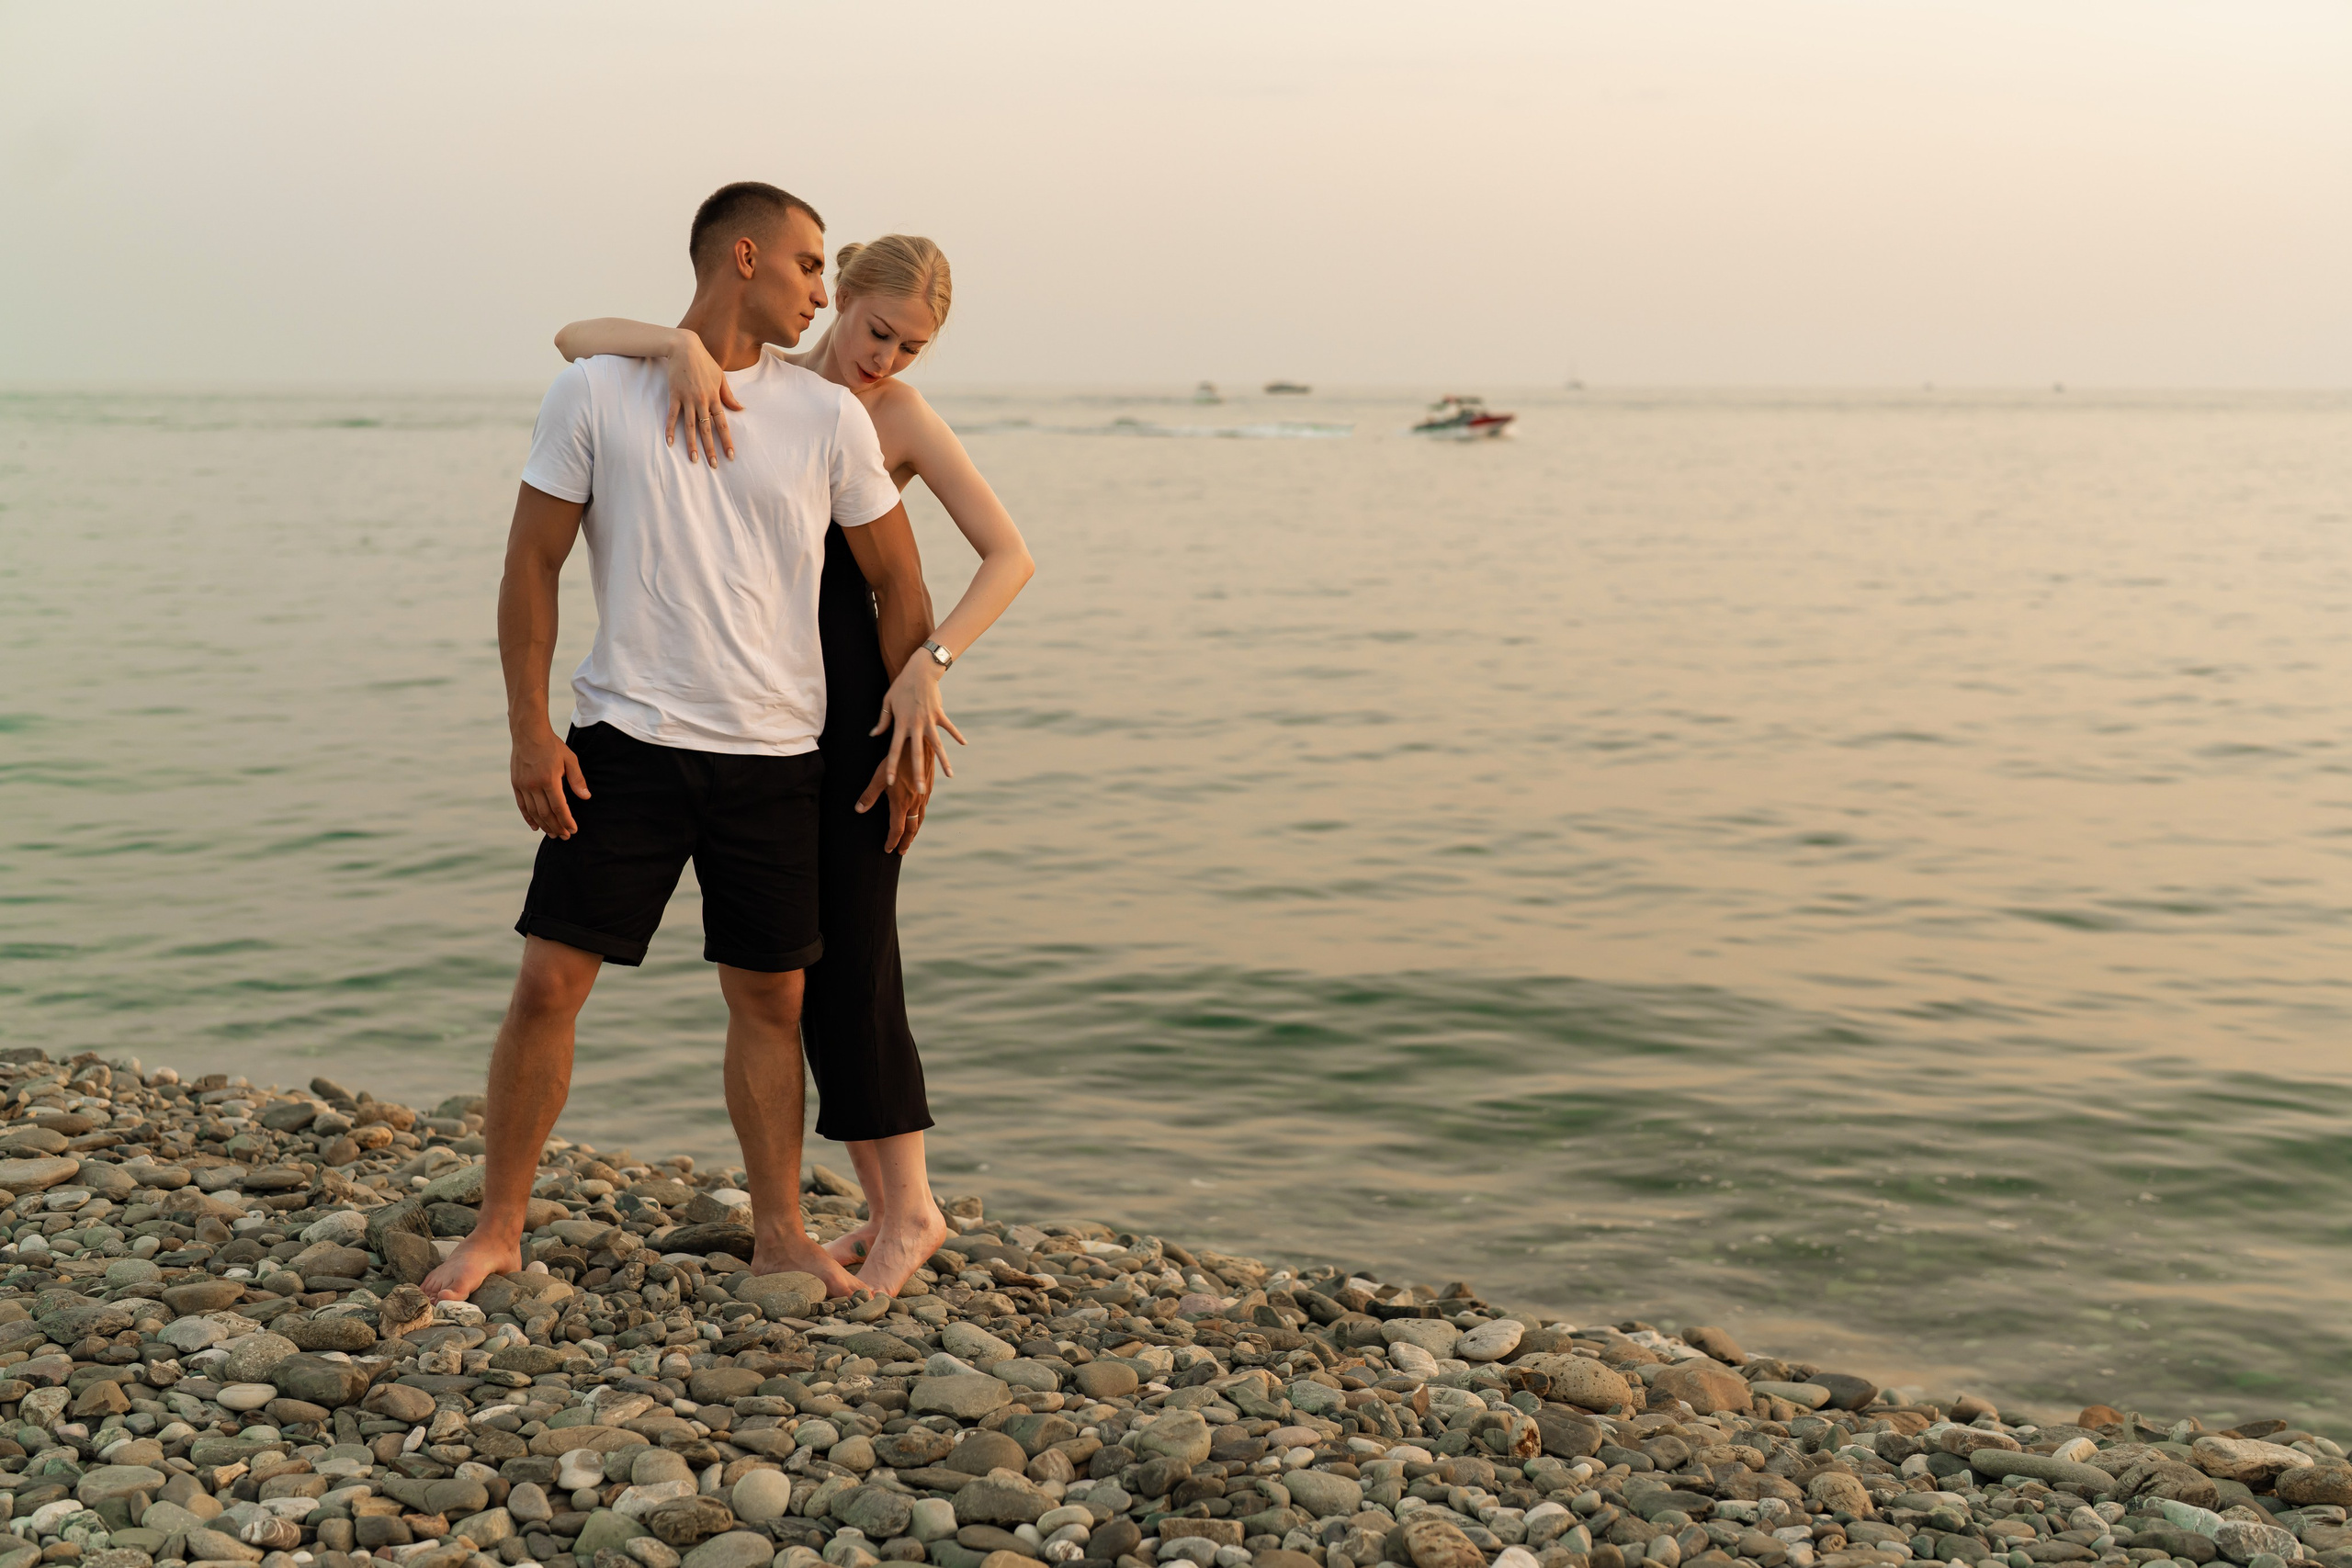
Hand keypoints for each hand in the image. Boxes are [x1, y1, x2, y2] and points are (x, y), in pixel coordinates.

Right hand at [511, 728, 589, 837]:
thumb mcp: (570, 759)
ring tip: (553, 834)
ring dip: (544, 826)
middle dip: (556, 827)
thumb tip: (586, 797)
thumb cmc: (552, 746)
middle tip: (565, 836)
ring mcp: (523, 785)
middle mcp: (534, 785)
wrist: (528, 733)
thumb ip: (577, 779)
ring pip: (533, 812)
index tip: (573, 830)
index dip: (566, 821)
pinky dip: (528, 818)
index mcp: (549, 779)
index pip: (559, 807)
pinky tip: (535, 827)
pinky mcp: (516, 784)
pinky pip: (522, 805)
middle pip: (546, 814)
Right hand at [662, 332, 740, 464]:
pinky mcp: (674, 396)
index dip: (727, 441)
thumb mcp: (721, 377)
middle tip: (714, 465)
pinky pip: (672, 416)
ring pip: (690, 426)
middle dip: (711, 449)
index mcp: (715, 397)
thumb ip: (729, 395)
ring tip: (694, 460)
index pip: (723, 424)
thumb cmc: (705, 362)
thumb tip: (740, 409)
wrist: (685, 348)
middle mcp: (702, 401)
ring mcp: (687, 399)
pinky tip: (670, 443)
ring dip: (692, 444)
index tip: (731, 456)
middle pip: (707, 430)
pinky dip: (670, 429)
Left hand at [856, 751, 936, 851]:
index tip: (888, 849)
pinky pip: (924, 809)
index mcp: (901, 803)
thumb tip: (859, 809)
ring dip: (914, 832)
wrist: (919, 748)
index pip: (896, 829)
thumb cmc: (897, 761)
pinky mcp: (927, 790)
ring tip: (910, 839)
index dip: (892, 841)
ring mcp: (922, 797)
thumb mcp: (879, 777)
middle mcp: (914, 804)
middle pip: (911, 829)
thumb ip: (869, 795)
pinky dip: (920, 819)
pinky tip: (917, 817)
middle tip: (901, 851)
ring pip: (920, 820)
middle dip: (905, 842)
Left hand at [869, 656, 965, 793]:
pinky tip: (964, 744)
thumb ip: (882, 721)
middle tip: (921, 791)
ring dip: (944, 761)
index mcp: (900, 724)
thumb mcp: (887, 702)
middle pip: (916, 754)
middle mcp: (915, 726)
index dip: (891, 766)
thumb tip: (874, 735)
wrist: (920, 671)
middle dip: (917, 773)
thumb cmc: (901, 686)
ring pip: (937, 745)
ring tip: (950, 776)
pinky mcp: (940, 714)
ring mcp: (929, 721)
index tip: (891, 782)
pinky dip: (956, 735)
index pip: (893, 750)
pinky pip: (949, 728)